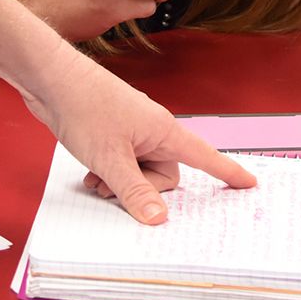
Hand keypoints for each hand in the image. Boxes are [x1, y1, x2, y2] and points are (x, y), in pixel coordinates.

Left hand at [19, 43, 256, 223]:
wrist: (51, 80)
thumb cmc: (85, 108)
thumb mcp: (111, 159)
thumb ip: (135, 192)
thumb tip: (159, 220)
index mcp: (164, 131)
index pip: (205, 157)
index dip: (228, 172)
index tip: (249, 185)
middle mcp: (153, 130)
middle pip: (165, 175)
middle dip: (142, 189)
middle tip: (114, 189)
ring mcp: (132, 131)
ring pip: (140, 172)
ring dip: (121, 183)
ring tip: (96, 179)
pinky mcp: (113, 133)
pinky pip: (123, 163)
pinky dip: (110, 173)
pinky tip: (90, 173)